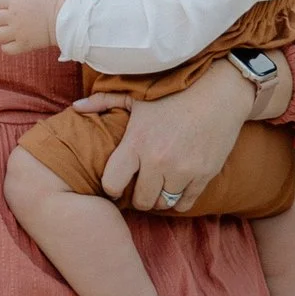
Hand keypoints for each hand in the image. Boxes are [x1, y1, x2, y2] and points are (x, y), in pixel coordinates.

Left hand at [0, 0, 64, 55]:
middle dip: (2, 20)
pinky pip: (6, 49)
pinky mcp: (23, 44)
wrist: (64, 19)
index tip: (12, 9)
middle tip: (13, 22)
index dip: (2, 5)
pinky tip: (15, 43)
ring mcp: (18, 30)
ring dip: (2, 34)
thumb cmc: (49, 3)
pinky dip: (8, 47)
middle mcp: (13, 14)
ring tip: (12, 33)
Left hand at [98, 60, 262, 209]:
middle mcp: (158, 161)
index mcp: (137, 143)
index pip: (112, 184)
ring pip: (163, 204)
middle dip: (137, 196)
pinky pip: (185, 203)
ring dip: (158, 198)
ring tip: (158, 185)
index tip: (116, 182)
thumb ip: (103, 101)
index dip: (111, 187)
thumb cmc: (173, 92)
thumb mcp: (136, 95)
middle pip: (140, 201)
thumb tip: (75, 107)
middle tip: (139, 186)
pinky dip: (179, 199)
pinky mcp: (204, 175)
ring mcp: (183, 170)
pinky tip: (176, 187)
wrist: (219, 91)